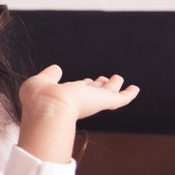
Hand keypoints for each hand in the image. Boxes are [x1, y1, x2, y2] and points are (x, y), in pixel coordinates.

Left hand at [17, 64, 138, 162]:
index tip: (86, 81)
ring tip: (118, 78)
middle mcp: (80, 100)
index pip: (77, 90)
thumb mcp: (41, 81)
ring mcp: (93, 101)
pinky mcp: (105, 102)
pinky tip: (135, 88)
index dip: (82, 85)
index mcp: (65, 96)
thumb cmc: (39, 97)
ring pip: (107, 93)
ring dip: (113, 86)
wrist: (49, 106)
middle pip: (92, 92)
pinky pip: (121, 98)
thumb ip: (49, 75)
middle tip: (103, 79)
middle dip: (97, 86)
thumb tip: (56, 68)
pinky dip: (129, 94)